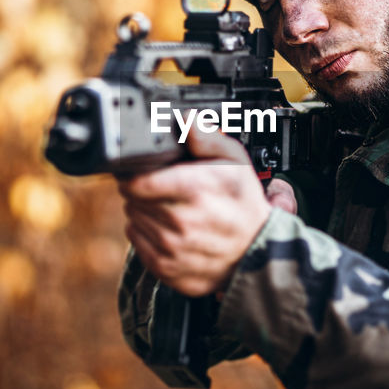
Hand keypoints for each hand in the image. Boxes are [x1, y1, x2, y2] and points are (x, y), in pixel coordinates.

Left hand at [117, 127, 273, 296]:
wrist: (256, 251)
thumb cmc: (243, 204)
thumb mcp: (235, 161)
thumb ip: (207, 137)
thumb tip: (185, 119)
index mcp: (194, 191)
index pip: (136, 182)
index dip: (136, 174)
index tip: (146, 172)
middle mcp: (180, 222)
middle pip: (132, 199)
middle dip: (143, 191)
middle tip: (167, 190)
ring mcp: (172, 249)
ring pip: (133, 220)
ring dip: (145, 213)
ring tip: (172, 210)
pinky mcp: (166, 269)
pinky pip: (137, 243)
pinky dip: (147, 235)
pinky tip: (170, 230)